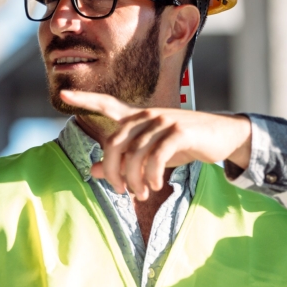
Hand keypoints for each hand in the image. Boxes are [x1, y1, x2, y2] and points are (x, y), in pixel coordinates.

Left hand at [57, 89, 252, 199]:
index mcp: (138, 118)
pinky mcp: (180, 131)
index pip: (107, 104)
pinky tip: (156, 186)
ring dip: (135, 180)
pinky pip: (156, 156)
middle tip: (120, 191)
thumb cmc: (184, 145)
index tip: (64, 93)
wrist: (222, 137)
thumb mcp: (151, 154)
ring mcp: (163, 121)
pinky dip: (152, 175)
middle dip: (112, 172)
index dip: (86, 99)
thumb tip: (91, 170)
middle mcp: (147, 115)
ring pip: (135, 154)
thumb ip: (123, 161)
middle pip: (114, 143)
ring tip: (141, 193)